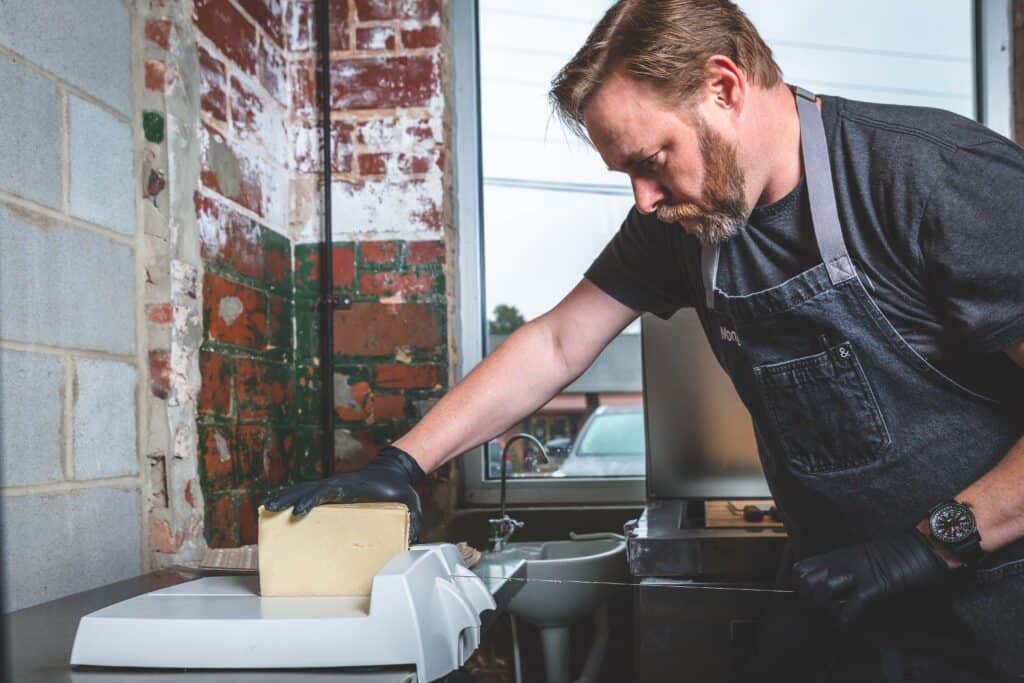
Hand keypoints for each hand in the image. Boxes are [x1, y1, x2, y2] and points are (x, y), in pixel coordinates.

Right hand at [262, 445, 426, 541]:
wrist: (396, 471)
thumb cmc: (400, 489)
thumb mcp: (409, 505)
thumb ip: (412, 522)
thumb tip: (412, 542)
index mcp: (353, 487)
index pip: (327, 492)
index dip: (312, 501)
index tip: (298, 511)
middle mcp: (338, 484)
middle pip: (308, 488)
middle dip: (288, 498)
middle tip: (269, 508)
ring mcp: (333, 486)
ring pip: (304, 488)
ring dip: (285, 496)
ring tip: (266, 507)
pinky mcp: (332, 490)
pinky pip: (309, 492)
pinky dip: (293, 496)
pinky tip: (280, 505)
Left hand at [792, 530, 950, 628]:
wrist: (930, 546)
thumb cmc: (903, 554)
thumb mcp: (866, 558)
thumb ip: (847, 566)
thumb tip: (833, 584)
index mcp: (839, 556)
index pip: (800, 569)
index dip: (800, 586)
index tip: (808, 598)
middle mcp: (843, 564)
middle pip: (805, 581)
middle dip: (808, 600)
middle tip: (819, 613)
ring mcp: (858, 575)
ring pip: (821, 591)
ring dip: (824, 609)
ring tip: (833, 619)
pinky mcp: (876, 588)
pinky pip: (851, 608)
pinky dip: (845, 622)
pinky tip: (846, 627)